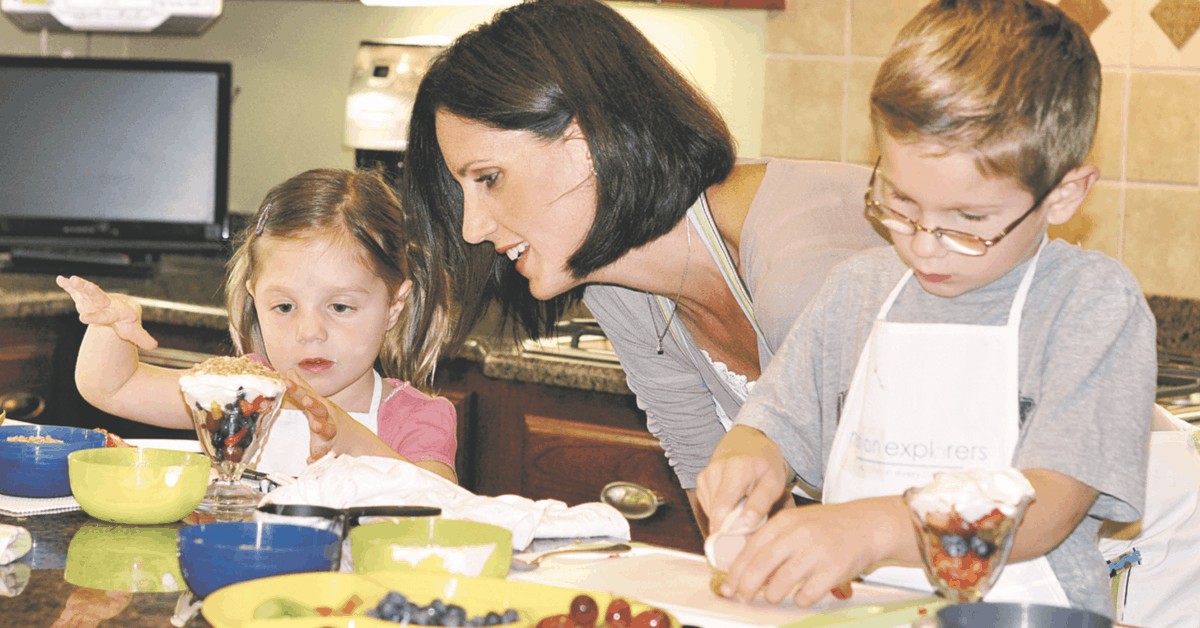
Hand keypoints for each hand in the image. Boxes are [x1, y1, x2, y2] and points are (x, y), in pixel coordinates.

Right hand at [55, 275, 157, 350]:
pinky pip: (77, 290)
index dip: (95, 316)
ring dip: (79, 285)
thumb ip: (142, 338)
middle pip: (98, 296)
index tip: (83, 318)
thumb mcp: (133, 331)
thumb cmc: (127, 322)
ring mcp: (96, 299)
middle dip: (90, 290)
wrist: (124, 308)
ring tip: (72, 279)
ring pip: (88, 290)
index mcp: (117, 312)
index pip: (106, 314)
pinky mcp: (88, 297)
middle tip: (81, 283)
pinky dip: (69, 285)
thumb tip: (154, 346)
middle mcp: (107, 303)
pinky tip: (60, 279)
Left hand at [283, 370, 340, 462]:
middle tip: (306, 400)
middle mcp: (326, 419)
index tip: (288, 382)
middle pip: (320, 410)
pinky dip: (318, 458)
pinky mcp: (328, 451)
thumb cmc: (332, 419)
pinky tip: (310, 460)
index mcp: (321, 408)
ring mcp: (329, 435)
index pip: (308, 396)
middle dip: (314, 405)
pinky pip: (323, 455)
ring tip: (316, 425)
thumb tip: (290, 372)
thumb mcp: (319, 402)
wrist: (354, 441)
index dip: (298, 389)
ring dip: (322, 427)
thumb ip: (304, 388)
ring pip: (326, 431)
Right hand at [696, 425, 792, 535]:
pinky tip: (733, 502)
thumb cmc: (764, 464)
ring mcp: (705, 476)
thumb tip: (743, 526)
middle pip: (715, 514)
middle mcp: (715, 471)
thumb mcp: (773, 483)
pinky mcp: (700, 481)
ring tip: (742, 509)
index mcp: (736, 470)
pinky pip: (709, 507)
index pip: (722, 509)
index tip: (738, 546)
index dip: (727, 531)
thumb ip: (759, 505)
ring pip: (712, 513)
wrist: (749, 442)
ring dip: (726, 518)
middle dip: (730, 527)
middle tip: (748, 530)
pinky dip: (721, 511)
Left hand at [719, 496, 908, 606]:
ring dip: (772, 595)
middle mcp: (799, 534)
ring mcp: (816, 552)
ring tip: (774, 596)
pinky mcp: (833, 570)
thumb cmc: (829, 526)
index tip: (728, 585)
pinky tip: (803, 594)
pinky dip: (800, 599)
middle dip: (746, 586)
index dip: (737, 569)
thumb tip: (750, 572)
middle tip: (742, 597)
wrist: (869, 524)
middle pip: (761, 565)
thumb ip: (774, 542)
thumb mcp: (798, 523)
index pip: (752, 547)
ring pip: (781, 583)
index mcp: (786, 521)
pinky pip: (806, 594)